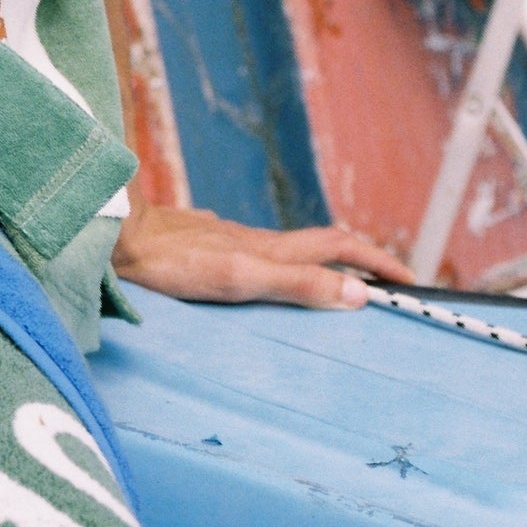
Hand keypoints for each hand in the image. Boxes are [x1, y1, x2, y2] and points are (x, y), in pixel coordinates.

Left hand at [111, 203, 413, 310]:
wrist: (116, 235)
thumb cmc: (173, 261)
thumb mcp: (242, 279)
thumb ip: (298, 283)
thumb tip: (359, 292)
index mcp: (270, 249)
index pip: (338, 247)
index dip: (377, 260)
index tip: (410, 280)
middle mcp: (253, 238)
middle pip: (317, 244)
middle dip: (357, 260)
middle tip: (383, 282)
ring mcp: (226, 239)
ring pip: (284, 249)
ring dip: (317, 263)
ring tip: (331, 285)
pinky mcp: (201, 245)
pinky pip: (253, 253)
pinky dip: (277, 265)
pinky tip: (261, 274)